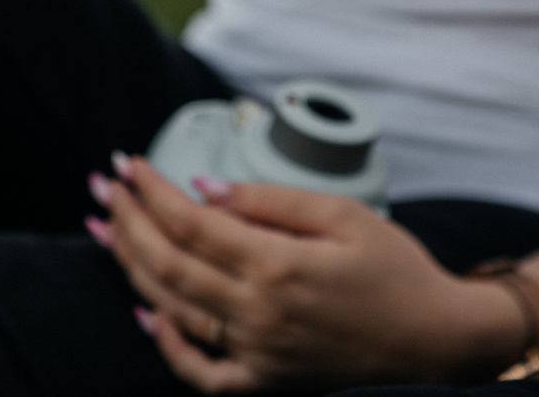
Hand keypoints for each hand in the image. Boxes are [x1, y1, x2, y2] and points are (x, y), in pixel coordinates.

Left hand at [91, 157, 525, 390]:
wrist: (439, 342)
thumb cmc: (399, 270)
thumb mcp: (345, 215)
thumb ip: (270, 200)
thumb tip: (205, 188)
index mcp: (279, 266)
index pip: (191, 223)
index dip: (151, 192)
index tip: (126, 164)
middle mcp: (260, 315)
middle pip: (169, 265)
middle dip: (127, 222)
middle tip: (100, 188)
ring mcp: (260, 355)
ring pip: (173, 311)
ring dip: (130, 269)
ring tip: (104, 233)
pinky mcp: (268, 383)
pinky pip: (203, 375)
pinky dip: (168, 348)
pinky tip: (146, 313)